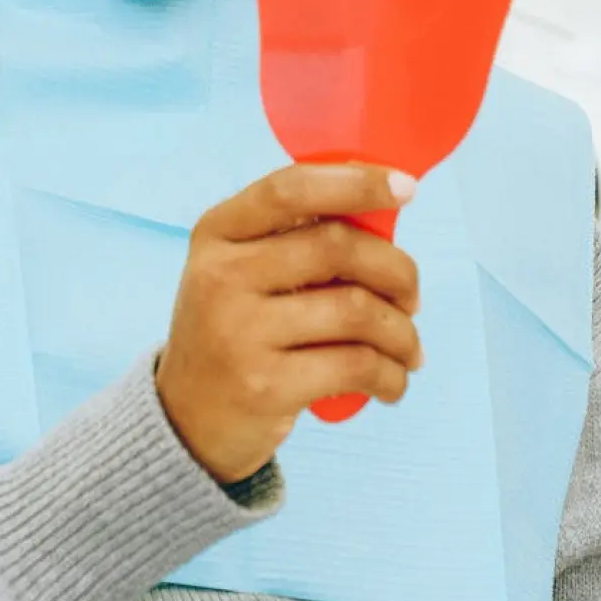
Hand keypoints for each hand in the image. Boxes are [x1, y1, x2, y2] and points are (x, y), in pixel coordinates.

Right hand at [155, 163, 421, 484]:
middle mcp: (221, 275)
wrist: (187, 418)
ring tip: (408, 347)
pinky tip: (393, 381)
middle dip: (396, 270)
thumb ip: (293, 237)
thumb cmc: (234, 328)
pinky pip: (355, 366)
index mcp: (217, 231)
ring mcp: (240, 332)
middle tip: (412, 297)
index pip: (290, 189)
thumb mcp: (240, 269)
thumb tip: (385, 213)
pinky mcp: (265, 386)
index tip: (406, 187)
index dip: (356, 182)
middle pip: (337, 247)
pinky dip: (391, 374)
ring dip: (401, 331)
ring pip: (356, 310)